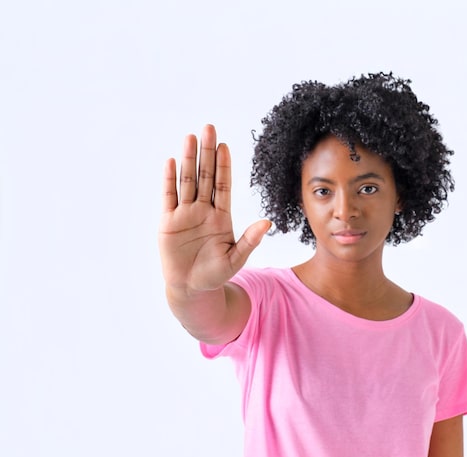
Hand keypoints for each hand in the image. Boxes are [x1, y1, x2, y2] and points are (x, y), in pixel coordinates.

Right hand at [158, 124, 269, 292]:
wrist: (191, 288)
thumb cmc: (215, 274)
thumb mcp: (236, 258)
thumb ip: (250, 240)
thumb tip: (268, 223)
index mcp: (221, 216)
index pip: (223, 185)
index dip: (224, 165)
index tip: (225, 145)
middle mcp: (203, 210)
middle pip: (205, 176)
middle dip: (206, 152)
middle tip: (208, 128)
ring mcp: (184, 214)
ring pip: (187, 181)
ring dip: (188, 160)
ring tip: (190, 137)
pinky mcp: (168, 222)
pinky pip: (169, 197)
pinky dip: (169, 180)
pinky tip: (171, 162)